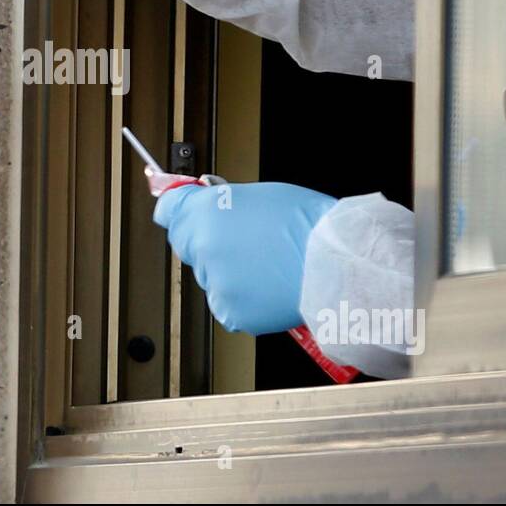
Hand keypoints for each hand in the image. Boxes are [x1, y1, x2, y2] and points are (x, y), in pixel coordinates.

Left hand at [153, 182, 337, 334]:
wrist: (335, 263)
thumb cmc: (309, 224)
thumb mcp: (260, 194)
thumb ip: (222, 202)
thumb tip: (207, 205)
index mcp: (207, 213)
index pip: (170, 210)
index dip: (179, 211)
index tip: (180, 212)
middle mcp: (203, 247)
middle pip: (190, 246)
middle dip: (211, 245)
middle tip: (248, 244)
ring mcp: (215, 282)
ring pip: (211, 278)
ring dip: (229, 274)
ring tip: (267, 266)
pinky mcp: (230, 311)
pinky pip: (228, 305)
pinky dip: (244, 299)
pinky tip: (269, 287)